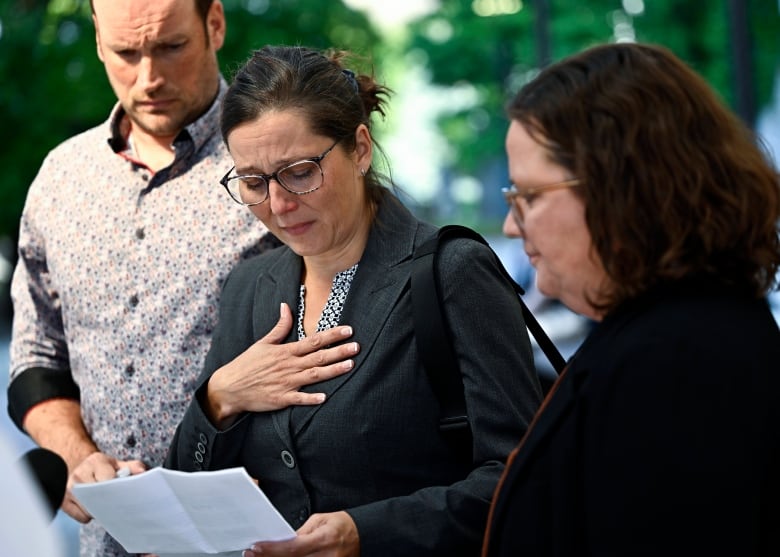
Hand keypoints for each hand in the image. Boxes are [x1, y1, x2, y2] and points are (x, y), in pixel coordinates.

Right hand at [65, 452, 145, 522]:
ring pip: (90, 509)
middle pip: (99, 497)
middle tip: (116, 502)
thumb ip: (132, 466)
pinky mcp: (63, 501)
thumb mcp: (117, 464)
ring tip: (103, 501)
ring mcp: (69, 488)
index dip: (117, 491)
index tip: (123, 495)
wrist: (77, 466)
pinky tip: (91, 506)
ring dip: (99, 510)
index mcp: (95, 461)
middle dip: (109, 502)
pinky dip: (89, 516)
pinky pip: (81, 517)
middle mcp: (79, 474)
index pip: (108, 481)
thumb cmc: (101, 468)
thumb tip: (143, 472)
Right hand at [206, 303, 359, 426]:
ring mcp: (286, 382)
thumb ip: (280, 327)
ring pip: (314, 376)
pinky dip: (311, 398)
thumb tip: (286, 306)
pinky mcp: (281, 398)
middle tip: (357, 347)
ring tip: (350, 365)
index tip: (348, 330)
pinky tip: (324, 397)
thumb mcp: (263, 343)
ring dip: (332, 371)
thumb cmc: (247, 364)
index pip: (313, 340)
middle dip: (339, 351)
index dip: (332, 335)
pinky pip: (298, 398)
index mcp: (285, 351)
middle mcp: (288, 365)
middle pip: (318, 357)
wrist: (229, 387)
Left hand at [244, 511, 359, 556]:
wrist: (362, 536)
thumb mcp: (321, 520)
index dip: (272, 550)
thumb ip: (301, 532)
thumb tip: (283, 541)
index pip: (293, 548)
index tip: (256, 548)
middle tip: (252, 554)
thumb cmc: (342, 526)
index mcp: (324, 539)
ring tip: (264, 556)